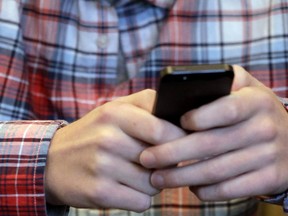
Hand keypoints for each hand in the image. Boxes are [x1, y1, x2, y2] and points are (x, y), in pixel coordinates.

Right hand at [44, 89, 185, 211]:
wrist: (52, 161)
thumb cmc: (93, 133)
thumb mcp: (115, 109)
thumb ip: (147, 104)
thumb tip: (180, 116)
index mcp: (115, 113)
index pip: (162, 129)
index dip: (178, 139)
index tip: (181, 144)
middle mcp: (108, 138)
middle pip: (162, 159)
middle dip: (166, 162)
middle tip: (157, 160)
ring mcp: (102, 166)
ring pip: (154, 183)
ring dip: (151, 182)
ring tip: (134, 173)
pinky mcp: (99, 192)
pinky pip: (141, 202)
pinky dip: (139, 197)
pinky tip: (125, 187)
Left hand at [140, 66, 287, 200]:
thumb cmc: (256, 112)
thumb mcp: (247, 88)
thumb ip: (222, 80)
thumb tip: (185, 85)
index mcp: (256, 101)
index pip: (225, 109)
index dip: (198, 118)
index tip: (172, 125)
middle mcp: (265, 128)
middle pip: (210, 144)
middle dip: (172, 154)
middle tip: (146, 159)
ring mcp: (269, 156)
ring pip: (216, 171)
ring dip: (181, 177)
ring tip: (157, 178)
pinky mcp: (269, 179)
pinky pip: (230, 189)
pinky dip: (205, 191)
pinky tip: (189, 187)